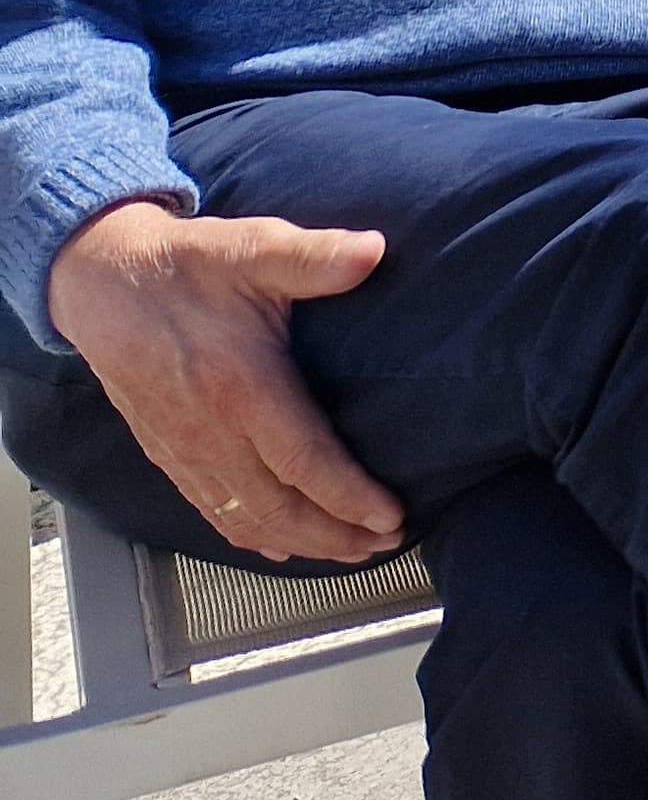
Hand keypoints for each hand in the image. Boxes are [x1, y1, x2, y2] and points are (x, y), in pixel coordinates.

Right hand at [46, 200, 399, 563]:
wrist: (102, 283)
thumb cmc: (185, 266)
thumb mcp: (253, 247)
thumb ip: (313, 256)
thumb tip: (373, 251)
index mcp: (241, 388)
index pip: (304, 461)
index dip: (349, 496)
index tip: (392, 516)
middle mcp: (211, 432)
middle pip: (279, 507)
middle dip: (337, 535)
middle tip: (387, 542)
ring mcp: (185, 450)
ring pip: (247, 519)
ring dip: (302, 542)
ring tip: (351, 551)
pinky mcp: (167, 454)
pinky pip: (212, 512)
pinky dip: (251, 536)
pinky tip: (279, 544)